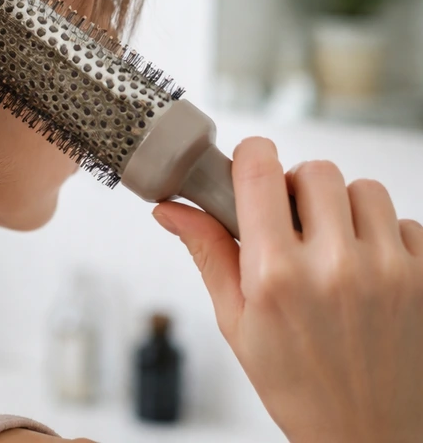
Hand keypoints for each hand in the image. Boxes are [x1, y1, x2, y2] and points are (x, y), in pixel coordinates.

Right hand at [152, 138, 422, 442]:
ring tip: (331, 246)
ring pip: (363, 189)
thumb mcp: (236, 323)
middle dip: (296, 186)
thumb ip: (208, 253)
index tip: (249, 166)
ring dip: (343, 207)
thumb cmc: (298, 385)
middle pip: (316, 170)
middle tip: (290, 222)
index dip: (251, 156)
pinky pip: (405, 221)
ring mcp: (388, 270)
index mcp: (277, 275)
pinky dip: (383, 235)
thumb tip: (171, 209)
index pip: (261, 170)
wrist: (367, 435)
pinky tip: (365, 268)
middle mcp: (335, 265)